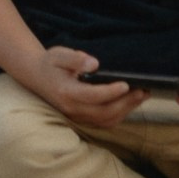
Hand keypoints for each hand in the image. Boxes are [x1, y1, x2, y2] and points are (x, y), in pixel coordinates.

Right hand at [31, 47, 146, 127]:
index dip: (110, 92)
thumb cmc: (50, 63)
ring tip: (142, 96)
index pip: (92, 95)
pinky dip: (119, 115)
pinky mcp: (81, 119)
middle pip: (103, 112)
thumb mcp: (59, 55)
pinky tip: (130, 104)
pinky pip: (103, 122)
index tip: (126, 83)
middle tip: (143, 91)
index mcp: (66, 92)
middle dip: (125, 103)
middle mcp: (72, 109)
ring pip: (106, 120)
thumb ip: (75, 59)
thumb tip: (94, 64)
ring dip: (126, 110)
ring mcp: (77, 116)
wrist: (36, 77)